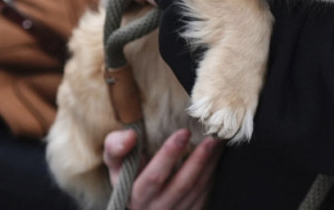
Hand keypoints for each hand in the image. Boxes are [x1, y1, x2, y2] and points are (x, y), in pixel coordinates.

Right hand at [103, 128, 221, 209]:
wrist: (140, 204)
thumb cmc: (129, 176)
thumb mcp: (116, 165)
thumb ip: (115, 148)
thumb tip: (130, 136)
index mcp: (135, 197)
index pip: (153, 177)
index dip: (169, 155)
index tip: (184, 132)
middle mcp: (155, 209)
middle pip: (182, 184)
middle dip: (199, 160)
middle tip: (211, 138)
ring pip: (197, 190)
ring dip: (210, 165)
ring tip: (219, 142)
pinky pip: (205, 196)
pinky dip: (212, 174)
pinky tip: (216, 157)